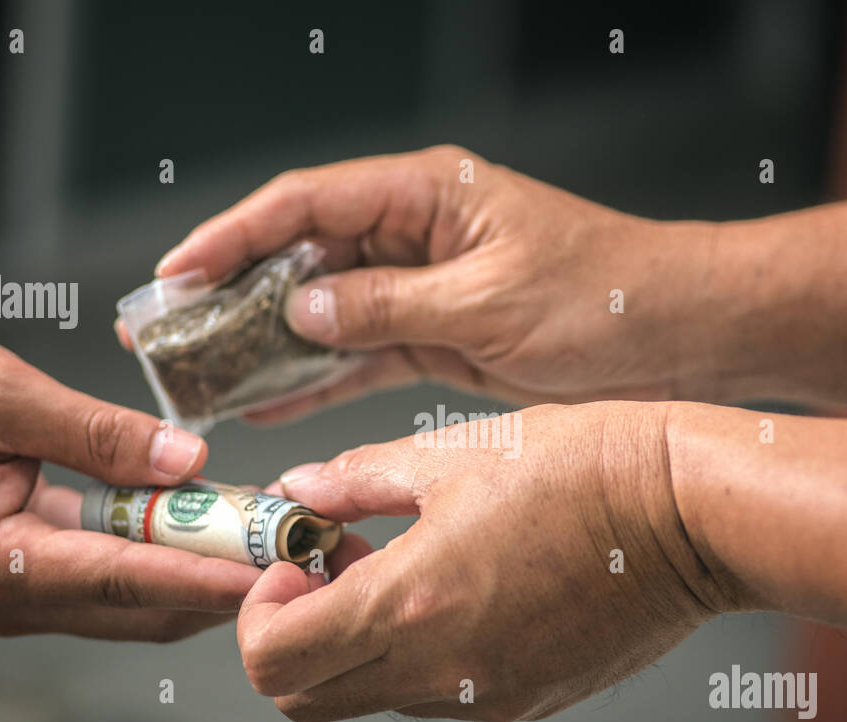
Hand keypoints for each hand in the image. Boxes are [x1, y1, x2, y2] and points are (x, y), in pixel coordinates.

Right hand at [0, 326, 260, 640]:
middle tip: (291, 553)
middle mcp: (9, 595)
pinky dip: (167, 560)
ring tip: (266, 538)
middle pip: (140, 607)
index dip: (205, 578)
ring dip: (201, 574)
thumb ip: (99, 434)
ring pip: (134, 605)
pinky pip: (115, 582)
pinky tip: (209, 528)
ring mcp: (19, 594)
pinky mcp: (31, 577)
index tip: (270, 576)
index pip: (124, 579)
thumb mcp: (4, 394)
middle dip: (221, 584)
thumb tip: (187, 462)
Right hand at [144, 146, 724, 421]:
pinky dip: (317, 378)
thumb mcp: (487, 304)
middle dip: (234, 293)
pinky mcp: (437, 337)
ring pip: (324, 311)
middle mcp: (415, 233)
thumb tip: (300, 311)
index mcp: (427, 193)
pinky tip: (268, 401)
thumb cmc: (606, 297)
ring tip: (201, 376)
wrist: (678, 336)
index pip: (307, 202)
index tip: (177, 272)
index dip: (234, 234)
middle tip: (168, 330)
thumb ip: (388, 307)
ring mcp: (422, 288)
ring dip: (266, 343)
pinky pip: (360, 355)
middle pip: (303, 255)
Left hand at [236, 402, 730, 721]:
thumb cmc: (581, 466)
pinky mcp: (526, 701)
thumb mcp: (453, 453)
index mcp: (412, 602)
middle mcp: (443, 670)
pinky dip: (419, 652)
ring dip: (357, 643)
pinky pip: (439, 694)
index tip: (288, 562)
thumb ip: (356, 481)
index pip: (273, 659)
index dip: (256, 613)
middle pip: (306, 700)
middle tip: (329, 568)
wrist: (689, 514)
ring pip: (372, 698)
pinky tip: (459, 586)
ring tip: (402, 565)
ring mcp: (488, 697)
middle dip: (293, 636)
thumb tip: (297, 491)